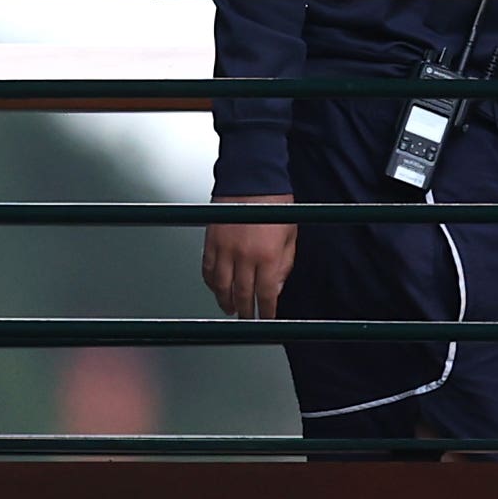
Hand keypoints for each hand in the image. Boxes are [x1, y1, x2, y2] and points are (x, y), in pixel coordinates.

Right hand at [203, 195, 297, 319]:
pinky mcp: (210, 241)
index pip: (266, 293)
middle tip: (247, 318)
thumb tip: (276, 287)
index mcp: (267, 255)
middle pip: (241, 293)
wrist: (252, 179)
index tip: (266, 319)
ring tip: (229, 308)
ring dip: (225, 300)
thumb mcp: (290, 236)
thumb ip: (284, 264)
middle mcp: (244, 255)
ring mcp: (224, 249)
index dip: (266, 310)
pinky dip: (211, 282)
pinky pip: (207, 269)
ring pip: (221, 285)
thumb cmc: (275, 203)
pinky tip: (216, 288)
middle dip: (245, 310)